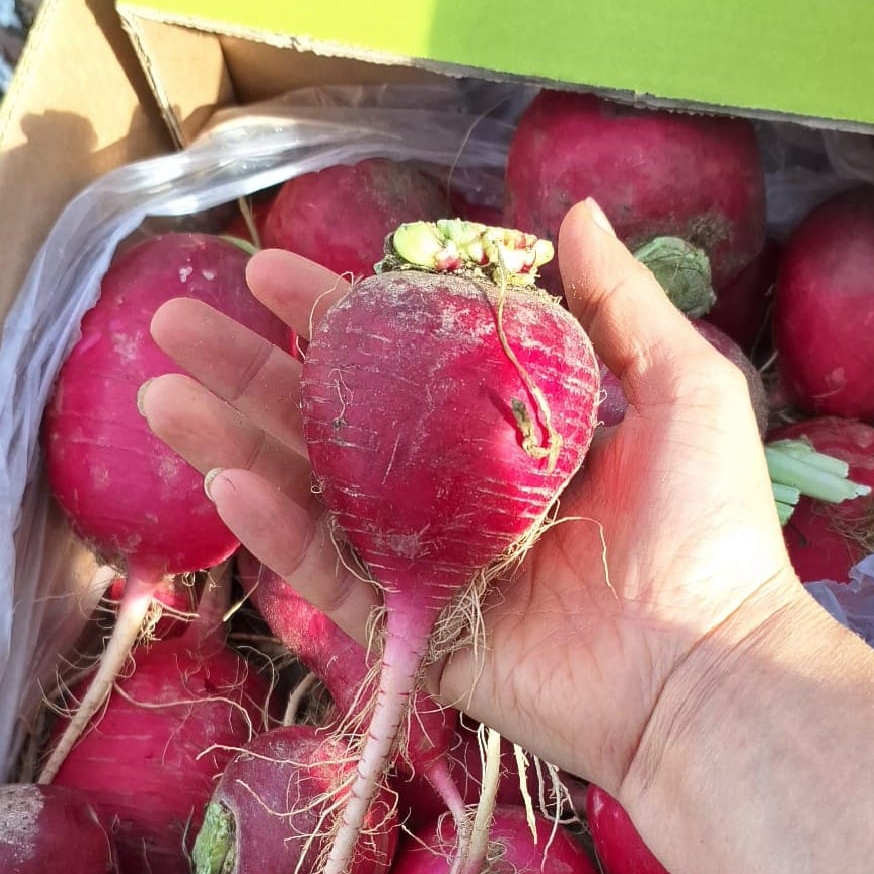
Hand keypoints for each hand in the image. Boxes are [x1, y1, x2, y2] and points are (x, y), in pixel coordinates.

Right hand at [141, 199, 802, 795]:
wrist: (709, 665)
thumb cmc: (707, 528)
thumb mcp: (681, 387)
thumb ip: (617, 302)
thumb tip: (570, 208)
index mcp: (507, 436)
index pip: (400, 366)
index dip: (333, 318)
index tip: (268, 274)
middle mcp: (458, 499)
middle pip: (333, 428)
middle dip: (250, 375)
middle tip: (173, 326)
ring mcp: (433, 570)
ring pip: (315, 501)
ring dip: (235, 445)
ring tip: (163, 395)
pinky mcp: (420, 637)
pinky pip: (337, 584)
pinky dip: (281, 537)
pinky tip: (228, 482)